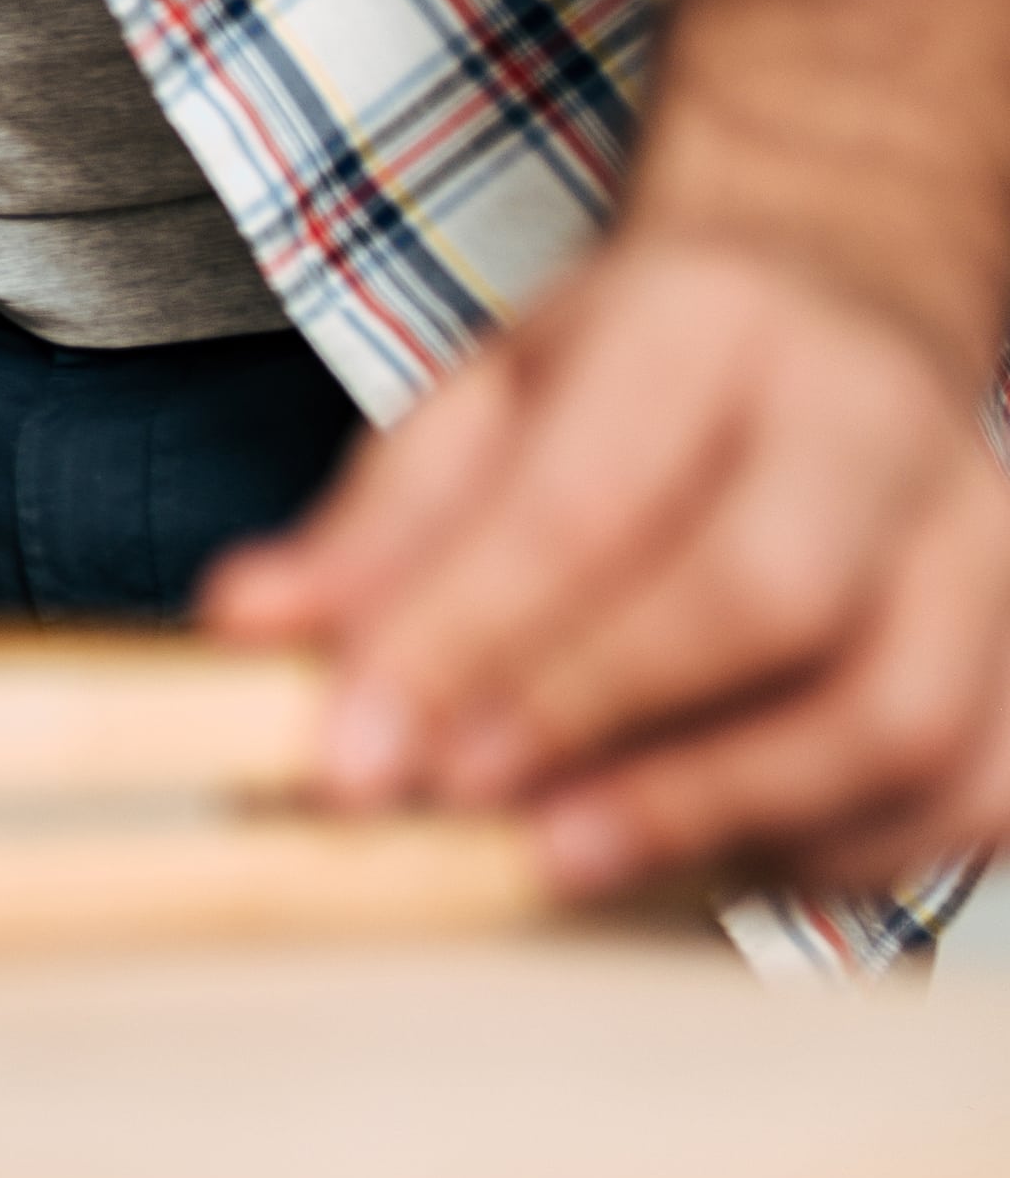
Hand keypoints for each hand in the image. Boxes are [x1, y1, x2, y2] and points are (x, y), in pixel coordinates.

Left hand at [203, 235, 1009, 895]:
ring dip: (719, 809)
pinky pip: (974, 789)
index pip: (587, 504)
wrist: (831, 313)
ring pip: (897, 711)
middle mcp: (875, 422)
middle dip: (597, 721)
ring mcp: (982, 539)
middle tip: (461, 808)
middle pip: (767, 598)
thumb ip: (369, 529)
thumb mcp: (479, 407)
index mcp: (711, 330)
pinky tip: (721, 864)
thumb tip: (243, 626)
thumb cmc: (631, 388)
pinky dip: (850, 854)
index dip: (465, 646)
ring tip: (563, 859)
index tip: (357, 759)